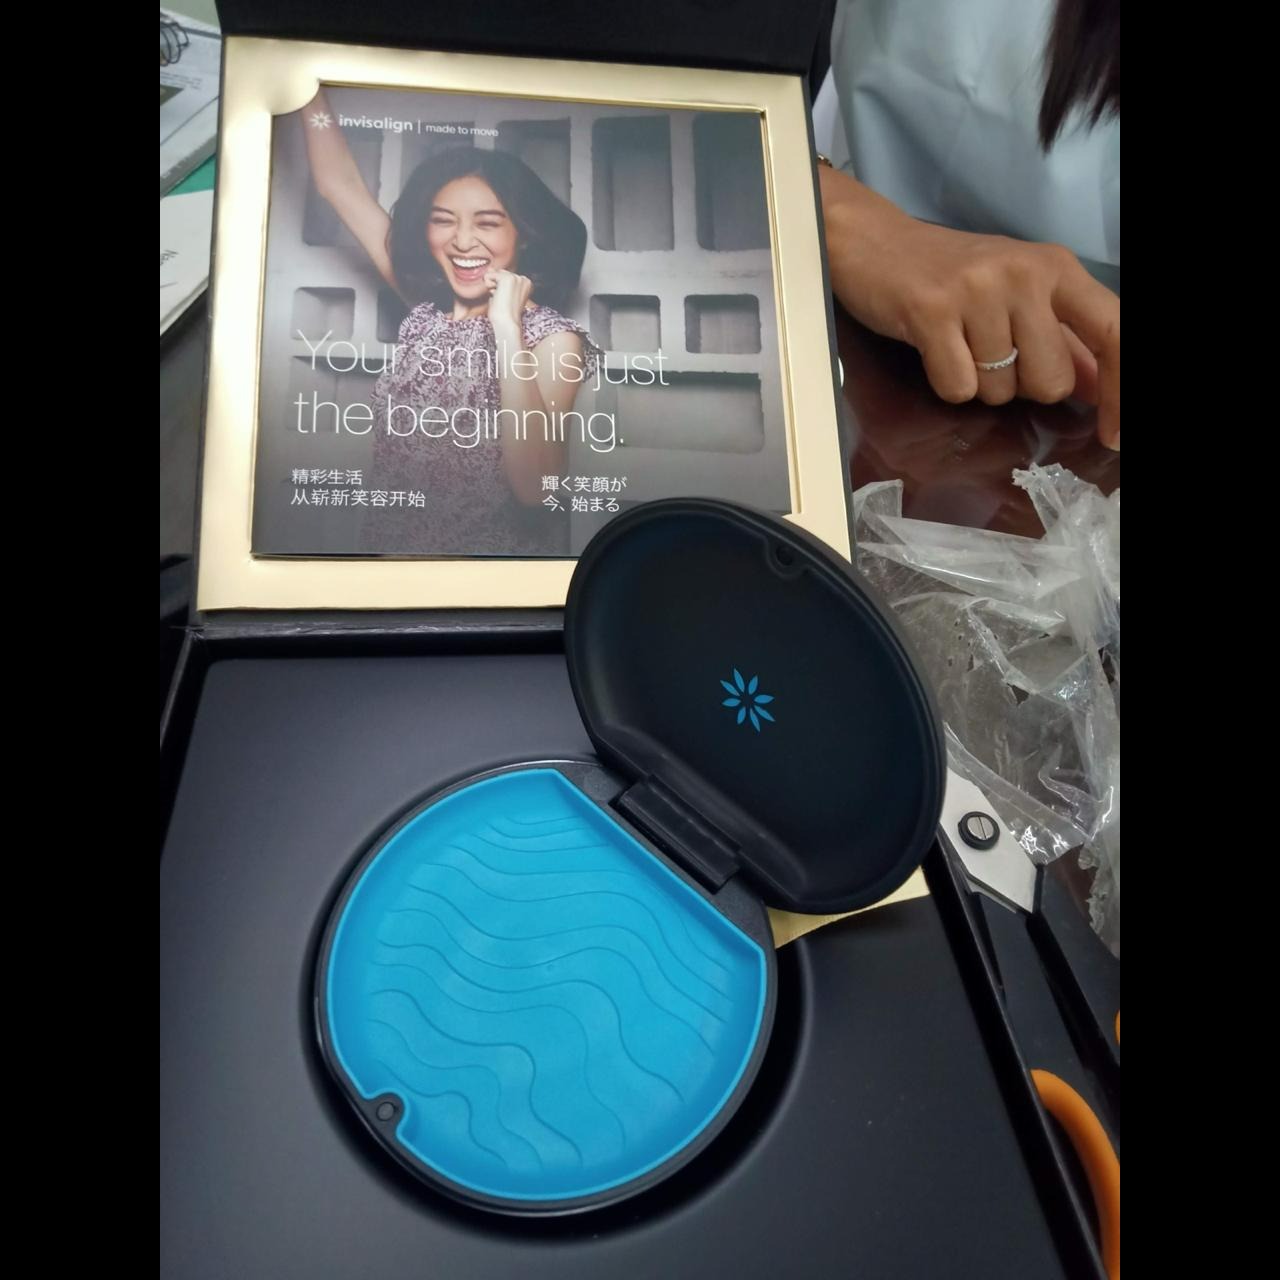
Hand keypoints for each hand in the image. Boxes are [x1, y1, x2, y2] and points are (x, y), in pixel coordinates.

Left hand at [485, 269, 532, 335]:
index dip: (501, 288)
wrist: (507, 323)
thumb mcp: (502, 295)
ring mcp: (516, 277)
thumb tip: (490, 268)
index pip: (505, 276)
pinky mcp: (507, 278)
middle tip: (502, 300)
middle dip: (496, 285)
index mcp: (526, 283)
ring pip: (494, 274)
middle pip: (500, 273)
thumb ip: (498, 281)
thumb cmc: (504, 314)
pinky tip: (496, 295)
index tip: (506, 300)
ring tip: (500, 299)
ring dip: (492, 286)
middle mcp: (523, 278)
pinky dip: (488, 285)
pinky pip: (489, 275)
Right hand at [819, 166, 1118, 449]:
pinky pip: (958, 387)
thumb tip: (1100, 387)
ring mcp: (978, 291)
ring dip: (978, 384)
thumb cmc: (949, 275)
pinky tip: (935, 349)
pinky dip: (947, 383)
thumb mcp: (1016, 295)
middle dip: (1021, 387)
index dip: (1122, 390)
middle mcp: (1024, 273)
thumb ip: (1062, 340)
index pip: (1114, 332)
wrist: (875, 242)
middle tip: (990, 353)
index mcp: (1056, 268)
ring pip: (1000, 389)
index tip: (1117, 434)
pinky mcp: (931, 311)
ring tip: (957, 344)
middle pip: (1050, 380)